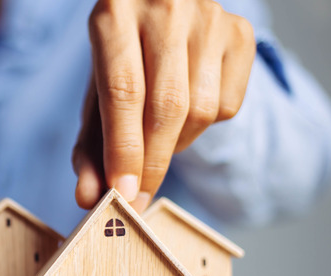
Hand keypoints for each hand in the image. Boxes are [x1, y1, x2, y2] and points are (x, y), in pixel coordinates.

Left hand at [73, 0, 255, 211]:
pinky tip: (184, 112)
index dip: (123, 150)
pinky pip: (227, 106)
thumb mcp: (96, 91)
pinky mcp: (241, 33)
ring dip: (176, 145)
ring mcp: (210, 17)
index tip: (120, 194)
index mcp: (115, 13)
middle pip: (166, 106)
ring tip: (156, 140)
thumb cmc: (121, 57)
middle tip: (135, 201)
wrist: (159, 8)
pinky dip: (202, 127)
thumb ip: (90, 144)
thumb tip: (89, 197)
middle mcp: (166, 8)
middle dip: (150, 164)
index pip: (123, 92)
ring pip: (201, 110)